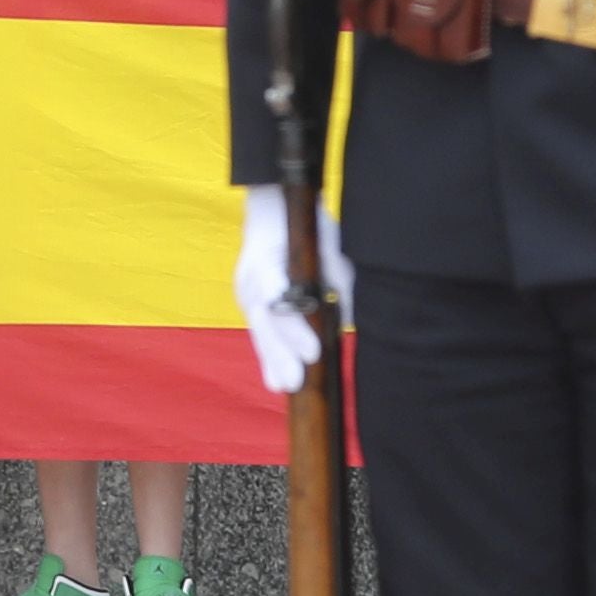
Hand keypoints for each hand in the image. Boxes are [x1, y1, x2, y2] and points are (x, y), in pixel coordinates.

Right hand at [230, 181, 354, 397]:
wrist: (269, 208)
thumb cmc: (302, 223)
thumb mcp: (328, 243)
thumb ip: (337, 277)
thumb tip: (349, 316)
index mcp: (268, 258)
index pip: (278, 300)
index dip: (295, 329)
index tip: (313, 352)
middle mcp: (251, 277)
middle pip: (264, 322)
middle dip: (280, 354)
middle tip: (295, 382)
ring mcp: (246, 290)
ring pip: (259, 329)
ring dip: (272, 360)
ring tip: (283, 386)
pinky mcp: (249, 300)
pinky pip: (259, 330)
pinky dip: (268, 354)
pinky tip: (275, 379)